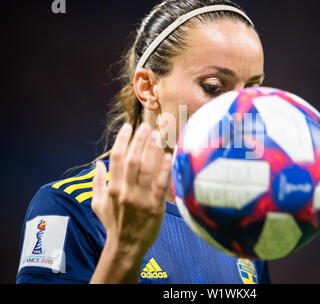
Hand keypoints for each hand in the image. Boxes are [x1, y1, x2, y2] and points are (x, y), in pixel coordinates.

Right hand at [92, 122, 171, 258]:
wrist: (126, 246)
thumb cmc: (113, 223)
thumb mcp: (98, 204)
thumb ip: (97, 182)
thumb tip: (97, 163)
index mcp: (112, 188)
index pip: (116, 158)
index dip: (121, 140)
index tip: (128, 126)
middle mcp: (126, 191)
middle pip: (132, 160)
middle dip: (139, 141)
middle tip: (146, 126)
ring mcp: (141, 199)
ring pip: (147, 169)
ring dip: (152, 150)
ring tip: (157, 136)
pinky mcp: (155, 206)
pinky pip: (161, 185)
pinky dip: (165, 170)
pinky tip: (169, 156)